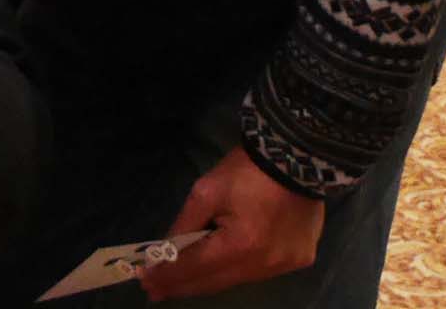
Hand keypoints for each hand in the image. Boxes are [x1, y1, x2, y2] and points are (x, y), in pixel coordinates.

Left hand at [138, 148, 324, 298]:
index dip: (168, 276)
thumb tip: (164, 253)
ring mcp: (285, 265)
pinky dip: (238, 269)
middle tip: (157, 289)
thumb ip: (184, 226)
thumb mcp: (206, 191)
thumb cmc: (246, 171)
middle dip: (183, 285)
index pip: (195, 268)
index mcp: (241, 244)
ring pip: (237, 280)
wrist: (296, 155)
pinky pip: (260, 271)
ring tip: (183, 281)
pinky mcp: (299, 259)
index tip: (146, 282)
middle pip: (215, 282)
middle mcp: (265, 264)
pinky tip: (223, 265)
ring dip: (210, 279)